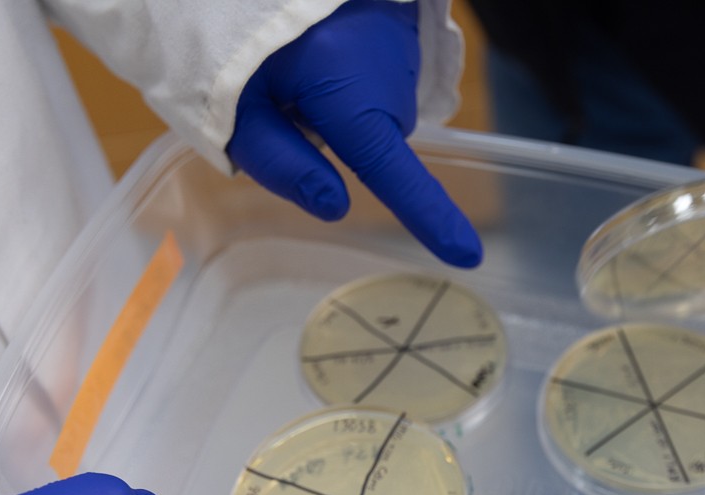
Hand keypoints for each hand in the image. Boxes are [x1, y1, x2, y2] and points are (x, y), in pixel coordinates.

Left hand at [226, 0, 481, 267]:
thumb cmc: (241, 33)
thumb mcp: (236, 107)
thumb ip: (278, 163)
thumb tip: (333, 207)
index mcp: (349, 96)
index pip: (395, 174)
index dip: (430, 218)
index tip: (468, 255)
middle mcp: (388, 75)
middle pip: (372, 139)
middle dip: (332, 131)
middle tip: (282, 95)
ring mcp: (400, 48)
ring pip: (374, 107)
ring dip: (338, 97)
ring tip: (296, 58)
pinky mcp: (401, 30)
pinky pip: (379, 77)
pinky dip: (350, 72)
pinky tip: (319, 44)